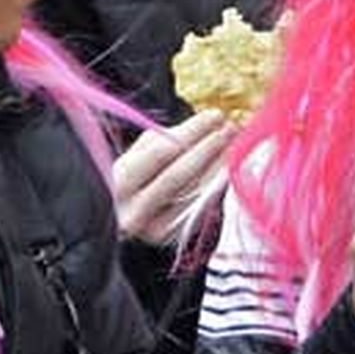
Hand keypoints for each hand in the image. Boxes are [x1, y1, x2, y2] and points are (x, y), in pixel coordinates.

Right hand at [114, 112, 233, 243]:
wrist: (123, 222)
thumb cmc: (135, 180)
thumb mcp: (138, 155)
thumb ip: (163, 140)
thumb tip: (205, 124)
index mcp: (120, 180)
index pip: (162, 150)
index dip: (192, 131)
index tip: (215, 115)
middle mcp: (133, 208)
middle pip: (179, 174)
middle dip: (208, 147)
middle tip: (230, 129)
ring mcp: (152, 227)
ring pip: (192, 193)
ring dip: (217, 165)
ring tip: (234, 144)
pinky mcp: (170, 238)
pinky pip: (199, 207)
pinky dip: (216, 186)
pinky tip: (228, 169)